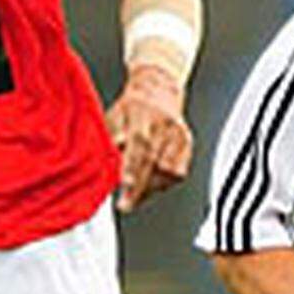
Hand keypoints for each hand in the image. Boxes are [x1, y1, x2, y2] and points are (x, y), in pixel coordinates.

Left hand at [106, 67, 193, 212]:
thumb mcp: (114, 115)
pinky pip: (178, 172)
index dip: (132, 166)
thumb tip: (104, 163)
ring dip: (151, 187)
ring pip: (168, 171)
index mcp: (143, 114)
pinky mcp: (188, 144)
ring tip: (135, 194)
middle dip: (139, 187)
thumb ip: (110, 138)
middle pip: (155, 161)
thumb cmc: (132, 106)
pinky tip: (150, 183)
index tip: (124, 185)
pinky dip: (163, 182)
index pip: (140, 143)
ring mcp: (179, 135)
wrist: (159, 89)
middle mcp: (165, 125)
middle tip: (125, 204)